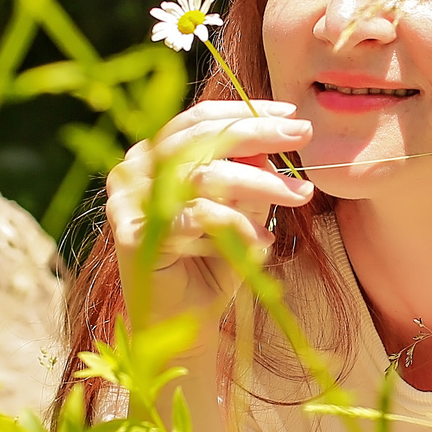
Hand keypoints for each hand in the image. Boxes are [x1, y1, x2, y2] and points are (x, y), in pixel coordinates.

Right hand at [102, 99, 313, 314]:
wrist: (185, 320)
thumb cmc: (211, 259)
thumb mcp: (239, 205)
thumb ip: (249, 170)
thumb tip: (273, 140)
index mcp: (154, 153)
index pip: (201, 119)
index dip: (246, 111)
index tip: (292, 115)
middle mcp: (134, 168)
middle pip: (203, 138)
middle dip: (259, 133)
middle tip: (303, 136)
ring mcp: (128, 200)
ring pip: (205, 176)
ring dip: (262, 183)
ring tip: (300, 196)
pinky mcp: (133, 234)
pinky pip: (197, 217)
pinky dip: (238, 226)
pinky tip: (264, 241)